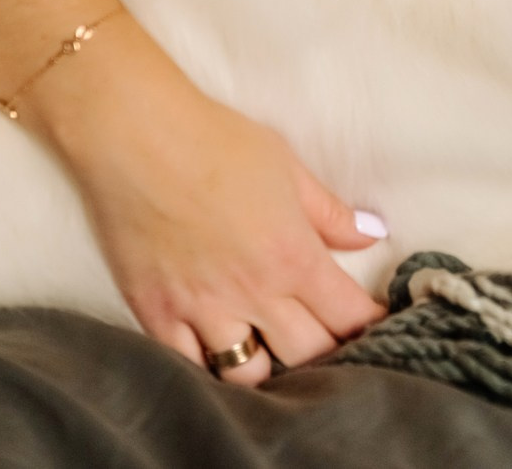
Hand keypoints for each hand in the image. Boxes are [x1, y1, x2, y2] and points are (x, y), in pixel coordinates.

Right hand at [35, 28, 386, 385]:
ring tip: (271, 350)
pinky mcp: (155, 314)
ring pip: (248, 375)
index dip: (366, 325)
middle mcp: (253, 292)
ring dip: (268, 368)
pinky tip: (216, 353)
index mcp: (292, 254)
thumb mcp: (286, 165)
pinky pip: (189, 368)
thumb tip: (372, 234)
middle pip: (306, 355)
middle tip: (328, 342)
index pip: (346, 313)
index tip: (374, 326)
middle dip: (326, 352)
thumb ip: (329, 210)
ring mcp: (201, 310)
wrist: (137, 136)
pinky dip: (207, 367)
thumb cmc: (215, 140)